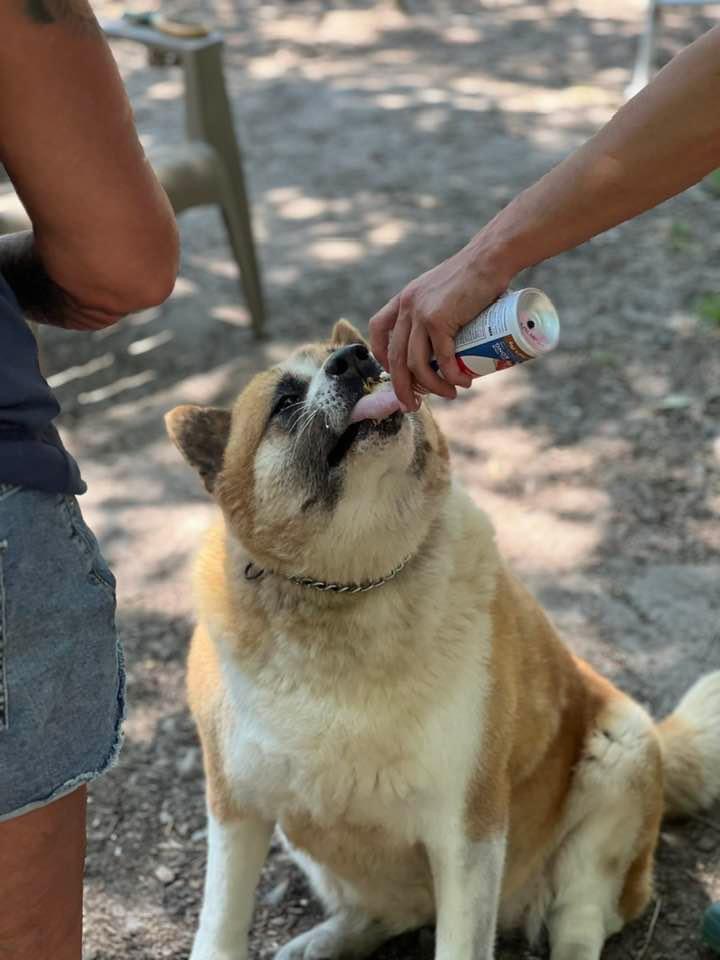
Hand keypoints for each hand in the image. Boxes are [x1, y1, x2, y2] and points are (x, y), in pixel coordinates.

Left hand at [369, 238, 513, 410]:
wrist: (492, 258)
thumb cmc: (475, 277)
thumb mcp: (444, 292)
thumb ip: (438, 311)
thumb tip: (446, 347)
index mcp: (404, 299)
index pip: (377, 330)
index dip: (382, 357)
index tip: (397, 374)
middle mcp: (407, 306)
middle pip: (395, 357)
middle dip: (402, 388)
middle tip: (414, 406)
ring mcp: (421, 313)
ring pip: (416, 364)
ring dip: (431, 387)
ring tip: (449, 395)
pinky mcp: (439, 319)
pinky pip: (440, 359)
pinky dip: (450, 376)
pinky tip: (461, 383)